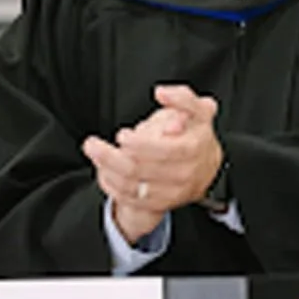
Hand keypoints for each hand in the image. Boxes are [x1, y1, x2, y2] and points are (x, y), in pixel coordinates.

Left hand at [81, 85, 223, 240]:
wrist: (206, 168)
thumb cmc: (195, 133)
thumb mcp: (197, 110)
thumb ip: (182, 98)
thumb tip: (163, 93)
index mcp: (193, 148)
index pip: (165, 150)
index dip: (140, 145)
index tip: (122, 135)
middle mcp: (184, 174)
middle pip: (140, 170)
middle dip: (111, 157)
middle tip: (92, 144)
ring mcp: (172, 192)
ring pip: (132, 186)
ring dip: (107, 170)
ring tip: (93, 153)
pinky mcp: (159, 204)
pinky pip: (130, 199)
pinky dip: (112, 185)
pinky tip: (103, 170)